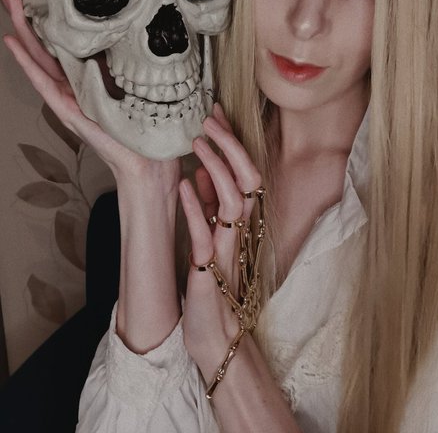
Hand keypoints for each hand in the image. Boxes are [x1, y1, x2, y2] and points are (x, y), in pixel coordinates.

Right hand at [1, 0, 176, 181]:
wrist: (147, 164)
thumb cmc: (144, 131)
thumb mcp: (135, 88)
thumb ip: (125, 67)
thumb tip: (130, 34)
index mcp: (88, 82)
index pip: (64, 48)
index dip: (51, 24)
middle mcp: (74, 89)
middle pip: (44, 50)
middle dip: (28, 21)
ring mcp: (68, 101)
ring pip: (39, 62)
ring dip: (22, 34)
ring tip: (10, 8)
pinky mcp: (69, 113)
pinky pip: (45, 84)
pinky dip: (28, 64)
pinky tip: (15, 46)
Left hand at [179, 103, 263, 382]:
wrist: (214, 330)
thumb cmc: (212, 280)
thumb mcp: (211, 234)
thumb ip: (210, 204)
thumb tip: (203, 170)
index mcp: (240, 219)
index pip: (244, 171)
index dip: (232, 141)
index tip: (216, 113)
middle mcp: (241, 229)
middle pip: (248, 178)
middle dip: (230, 145)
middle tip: (208, 119)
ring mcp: (228, 247)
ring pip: (234, 199)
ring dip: (216, 167)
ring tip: (196, 142)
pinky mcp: (211, 268)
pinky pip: (207, 233)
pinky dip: (195, 206)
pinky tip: (184, 185)